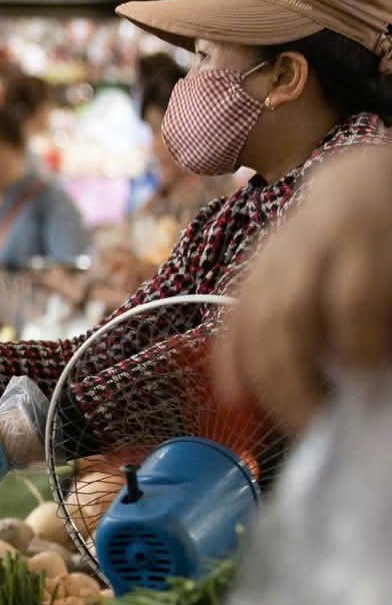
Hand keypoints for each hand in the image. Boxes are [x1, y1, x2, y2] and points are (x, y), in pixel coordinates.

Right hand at [216, 146, 391, 430]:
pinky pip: (230, 316)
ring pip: (251, 318)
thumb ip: (385, 313)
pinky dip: (228, 359)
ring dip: (261, 376)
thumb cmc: (390, 232)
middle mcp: (309, 244)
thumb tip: (368, 370)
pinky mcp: (251, 268)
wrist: (362, 182)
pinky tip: (235, 396)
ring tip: (285, 420)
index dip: (357, 344)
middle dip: (294, 376)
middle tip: (313, 422)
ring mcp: (271, 255)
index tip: (364, 381)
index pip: (352, 298)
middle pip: (287, 314)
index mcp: (362, 237)